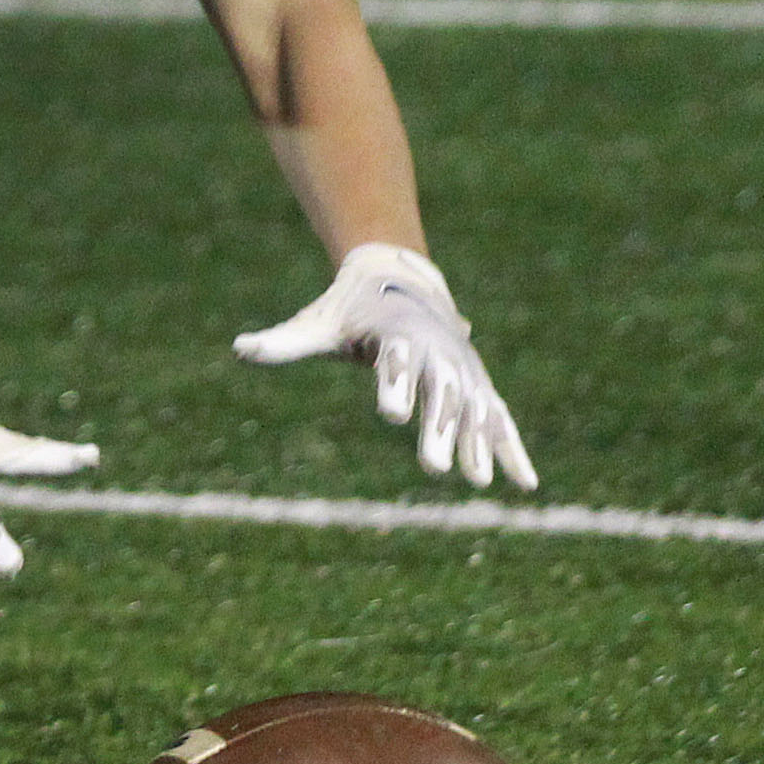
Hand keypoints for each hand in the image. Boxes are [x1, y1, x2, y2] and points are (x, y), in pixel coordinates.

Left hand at [233, 243, 535, 489]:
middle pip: (439, 393)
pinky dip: (510, 449)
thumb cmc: (349, 309)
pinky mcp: (476, 384)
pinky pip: (497, 419)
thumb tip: (238, 349)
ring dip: (476, 445)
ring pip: (473, 410)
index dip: (394, 387)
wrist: (398, 279)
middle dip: (438, 430)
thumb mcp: (316, 323)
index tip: (390, 415)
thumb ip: (283, 342)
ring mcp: (461, 369)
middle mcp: (435, 352)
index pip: (394, 362)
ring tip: (475, 482)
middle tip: (432, 468)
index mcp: (396, 335)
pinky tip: (524, 484)